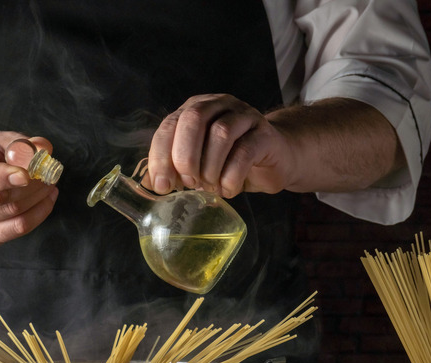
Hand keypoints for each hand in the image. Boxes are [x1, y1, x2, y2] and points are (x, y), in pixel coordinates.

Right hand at [0, 131, 58, 244]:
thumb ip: (21, 144)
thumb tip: (44, 150)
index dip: (3, 176)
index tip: (27, 174)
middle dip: (31, 187)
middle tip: (49, 175)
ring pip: (11, 215)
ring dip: (38, 200)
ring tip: (49, 185)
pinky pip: (15, 230)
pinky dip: (37, 215)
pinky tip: (45, 201)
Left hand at [146, 94, 295, 197]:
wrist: (277, 158)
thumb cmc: (231, 161)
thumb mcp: (199, 163)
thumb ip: (176, 167)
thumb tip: (153, 183)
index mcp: (195, 109)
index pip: (169, 125)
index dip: (161, 156)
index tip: (162, 185)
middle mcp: (218, 105)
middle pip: (194, 119)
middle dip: (185, 156)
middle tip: (189, 182)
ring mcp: (244, 116)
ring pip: (220, 133)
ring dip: (210, 167)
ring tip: (210, 186)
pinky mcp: (265, 134)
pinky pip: (245, 151)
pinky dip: (231, 176)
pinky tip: (228, 189)